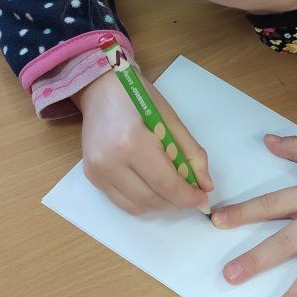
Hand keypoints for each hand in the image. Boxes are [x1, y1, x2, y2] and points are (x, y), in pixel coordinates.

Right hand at [74, 70, 212, 213]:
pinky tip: (153, 187)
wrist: (100, 89)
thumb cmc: (137, 98)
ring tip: (173, 191)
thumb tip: (206, 186)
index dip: (188, 197)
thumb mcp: (170, 120)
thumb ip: (192, 153)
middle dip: (177, 202)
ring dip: (160, 205)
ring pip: (137, 206)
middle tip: (190, 194)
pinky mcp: (91, 176)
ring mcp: (98, 171)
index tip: (202, 198)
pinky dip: (142, 201)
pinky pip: (122, 202)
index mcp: (134, 142)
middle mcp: (111, 161)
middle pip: (152, 199)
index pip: (166, 184)